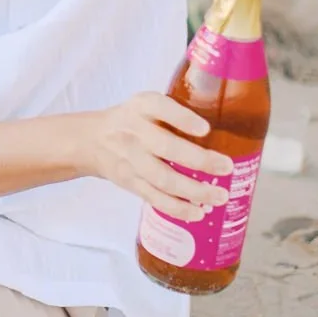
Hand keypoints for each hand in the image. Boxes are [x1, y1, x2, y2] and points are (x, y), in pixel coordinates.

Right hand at [84, 92, 234, 221]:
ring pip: (163, 178)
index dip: (182, 118)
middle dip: (198, 160)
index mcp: (141, 107)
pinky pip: (155, 198)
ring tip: (220, 196)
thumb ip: (176, 110)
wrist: (91, 140)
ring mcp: (132, 160)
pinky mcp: (131, 182)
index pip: (159, 106)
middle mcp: (134, 132)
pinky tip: (198, 212)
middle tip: (226, 167)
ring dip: (194, 190)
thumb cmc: (131, 120)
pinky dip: (178, 208)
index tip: (205, 129)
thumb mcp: (145, 104)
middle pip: (165, 147)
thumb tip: (227, 118)